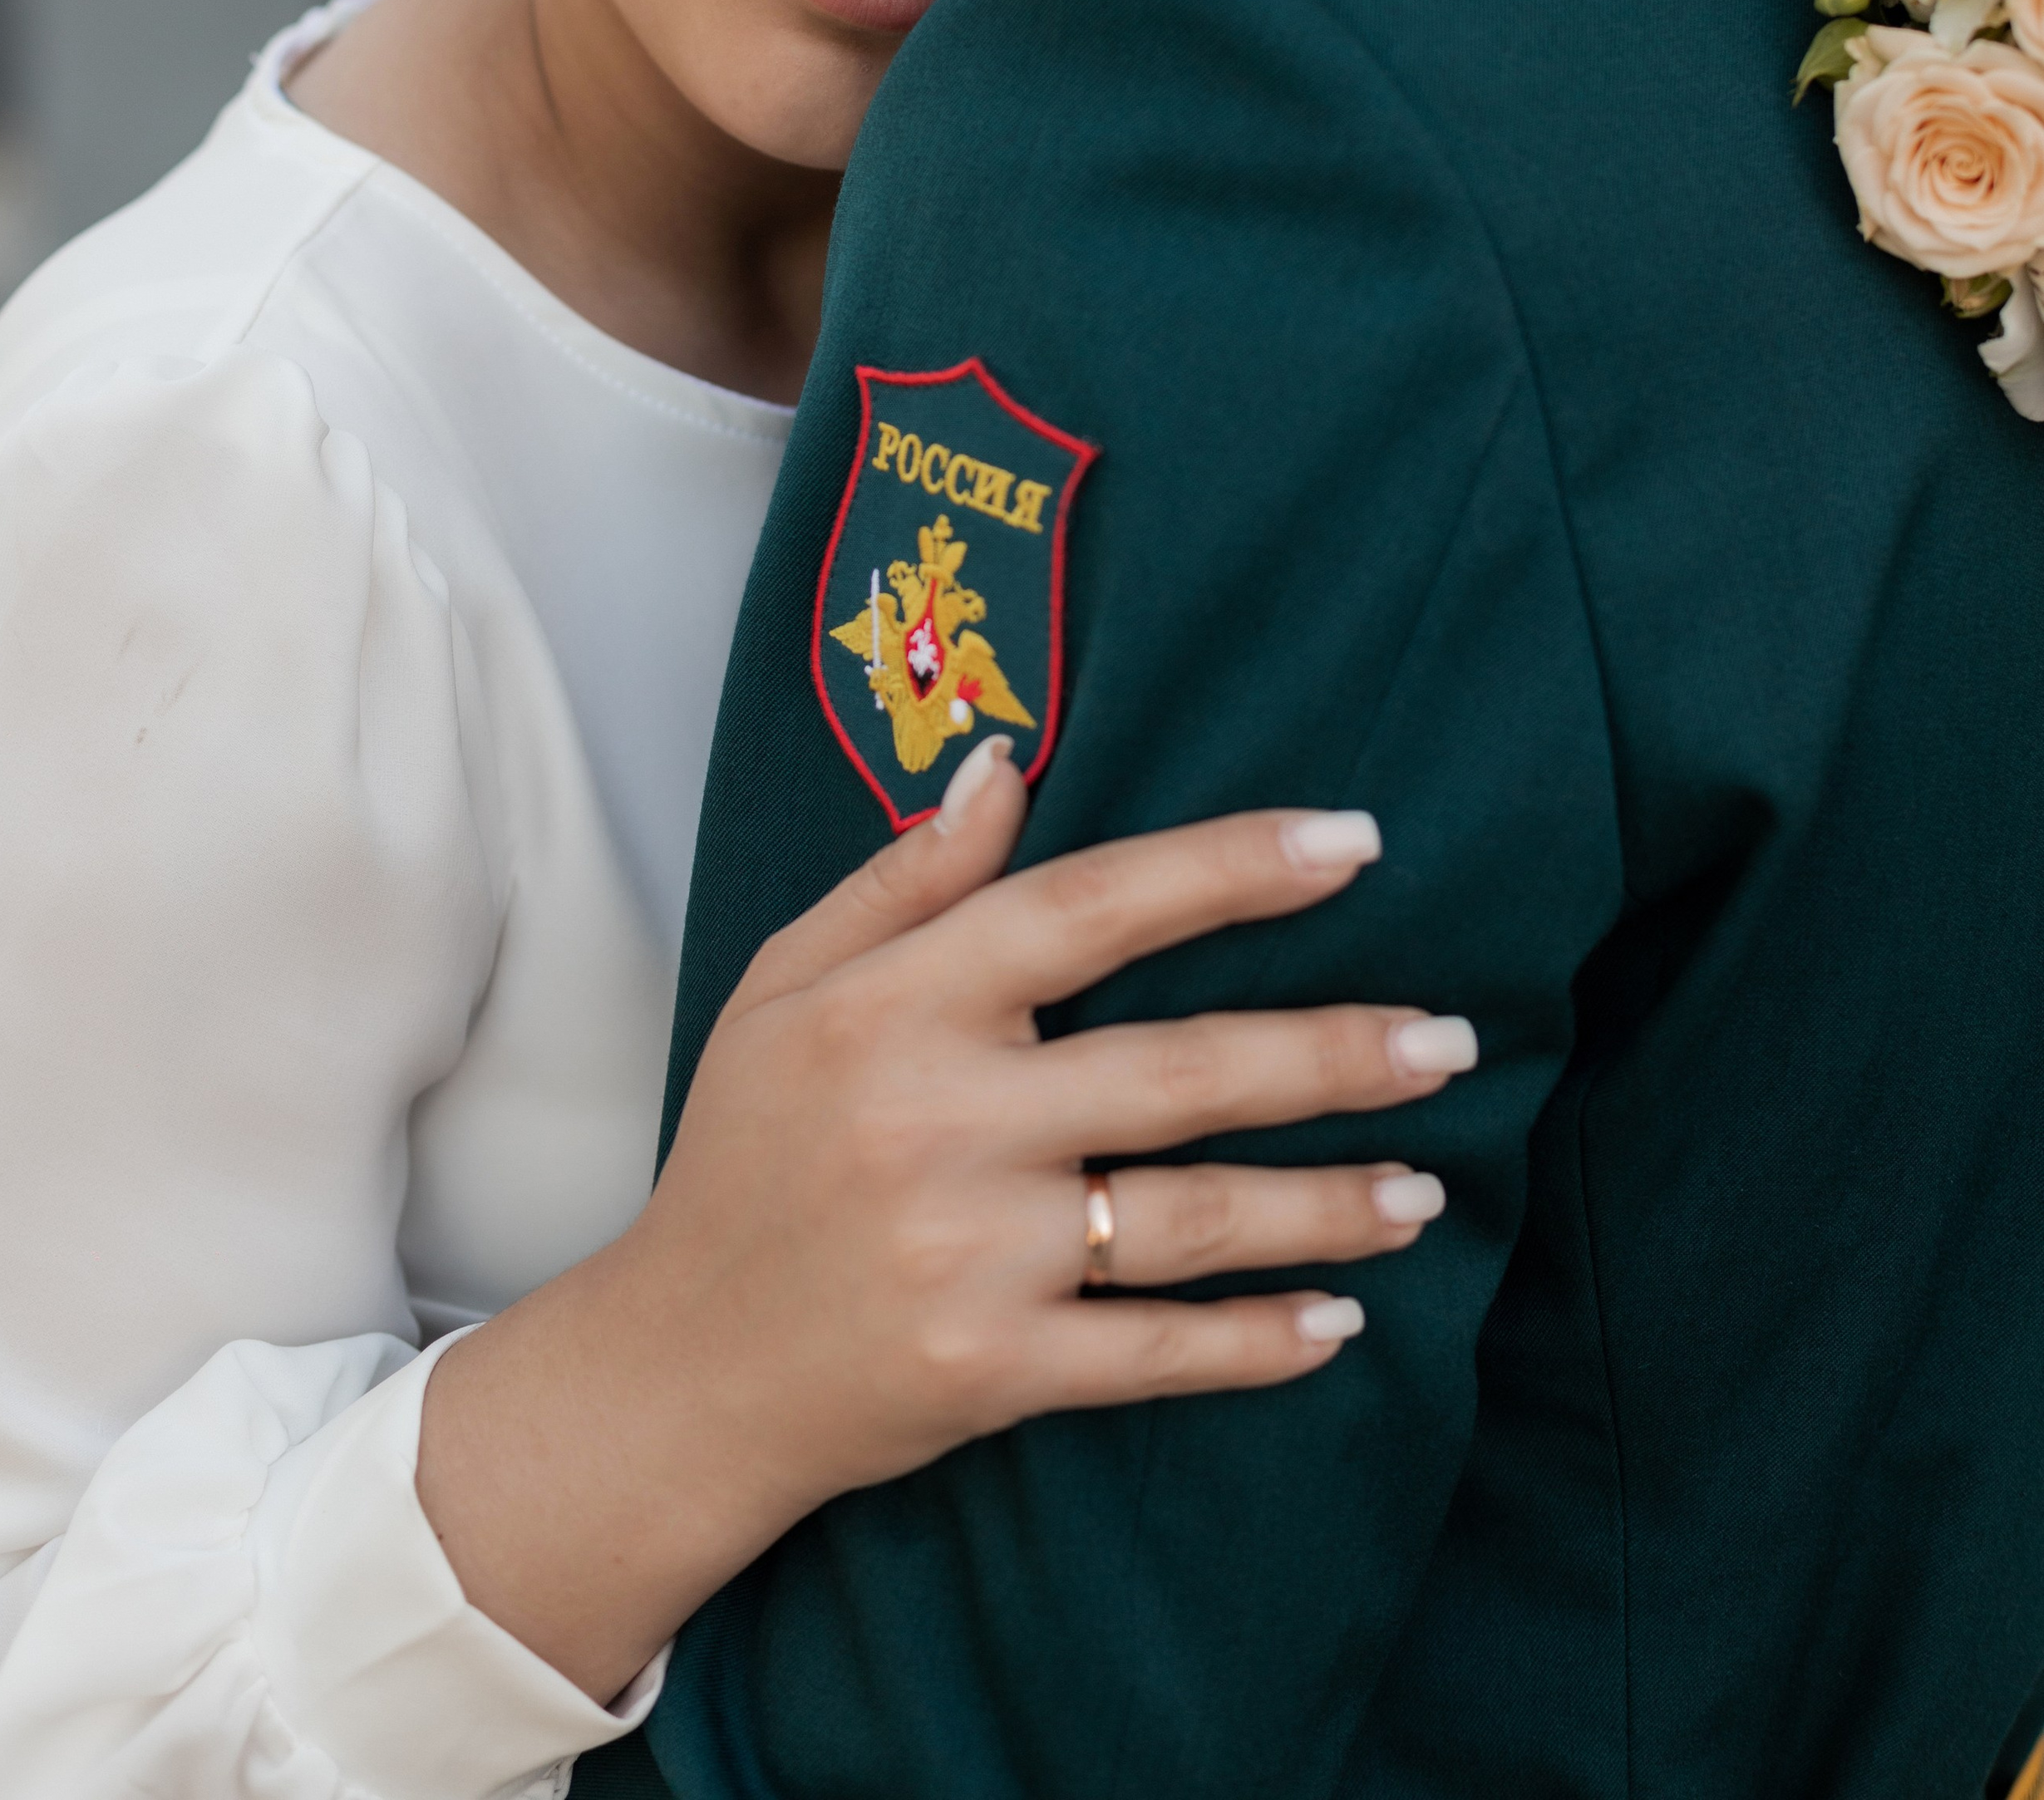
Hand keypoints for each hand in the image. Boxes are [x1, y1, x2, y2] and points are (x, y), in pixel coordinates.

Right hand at [417, 741, 1473, 1706]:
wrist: (679, 1367)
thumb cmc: (747, 1150)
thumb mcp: (786, 983)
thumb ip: (906, 877)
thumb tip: (1005, 762)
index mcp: (891, 1005)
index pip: (1089, 908)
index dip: (1228, 867)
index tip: (1354, 841)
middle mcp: (938, 1121)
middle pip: (1178, 1070)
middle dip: (1333, 1050)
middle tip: (1454, 1036)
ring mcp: (970, 1254)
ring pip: (1191, 1218)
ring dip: (1328, 1204)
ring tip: (1429, 1186)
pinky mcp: (989, 1371)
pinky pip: (1155, 1354)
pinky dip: (1257, 1342)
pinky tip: (1342, 1319)